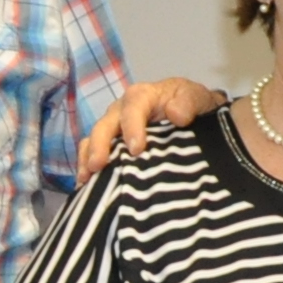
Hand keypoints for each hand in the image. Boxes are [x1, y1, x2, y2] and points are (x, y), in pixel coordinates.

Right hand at [75, 76, 229, 176]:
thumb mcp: (196, 97)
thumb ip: (189, 102)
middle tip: (98, 165)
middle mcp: (121, 110)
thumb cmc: (190, 104)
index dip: (132, 127)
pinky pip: (91, 153)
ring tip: (85, 178)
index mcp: (142, 96)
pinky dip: (86, 168)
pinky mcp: (109, 145)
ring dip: (87, 158)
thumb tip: (176, 114)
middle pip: (105, 124)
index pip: (133, 107)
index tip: (137, 149)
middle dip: (99, 144)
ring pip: (93, 139)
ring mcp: (113, 128)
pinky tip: (86, 186)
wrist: (191, 113)